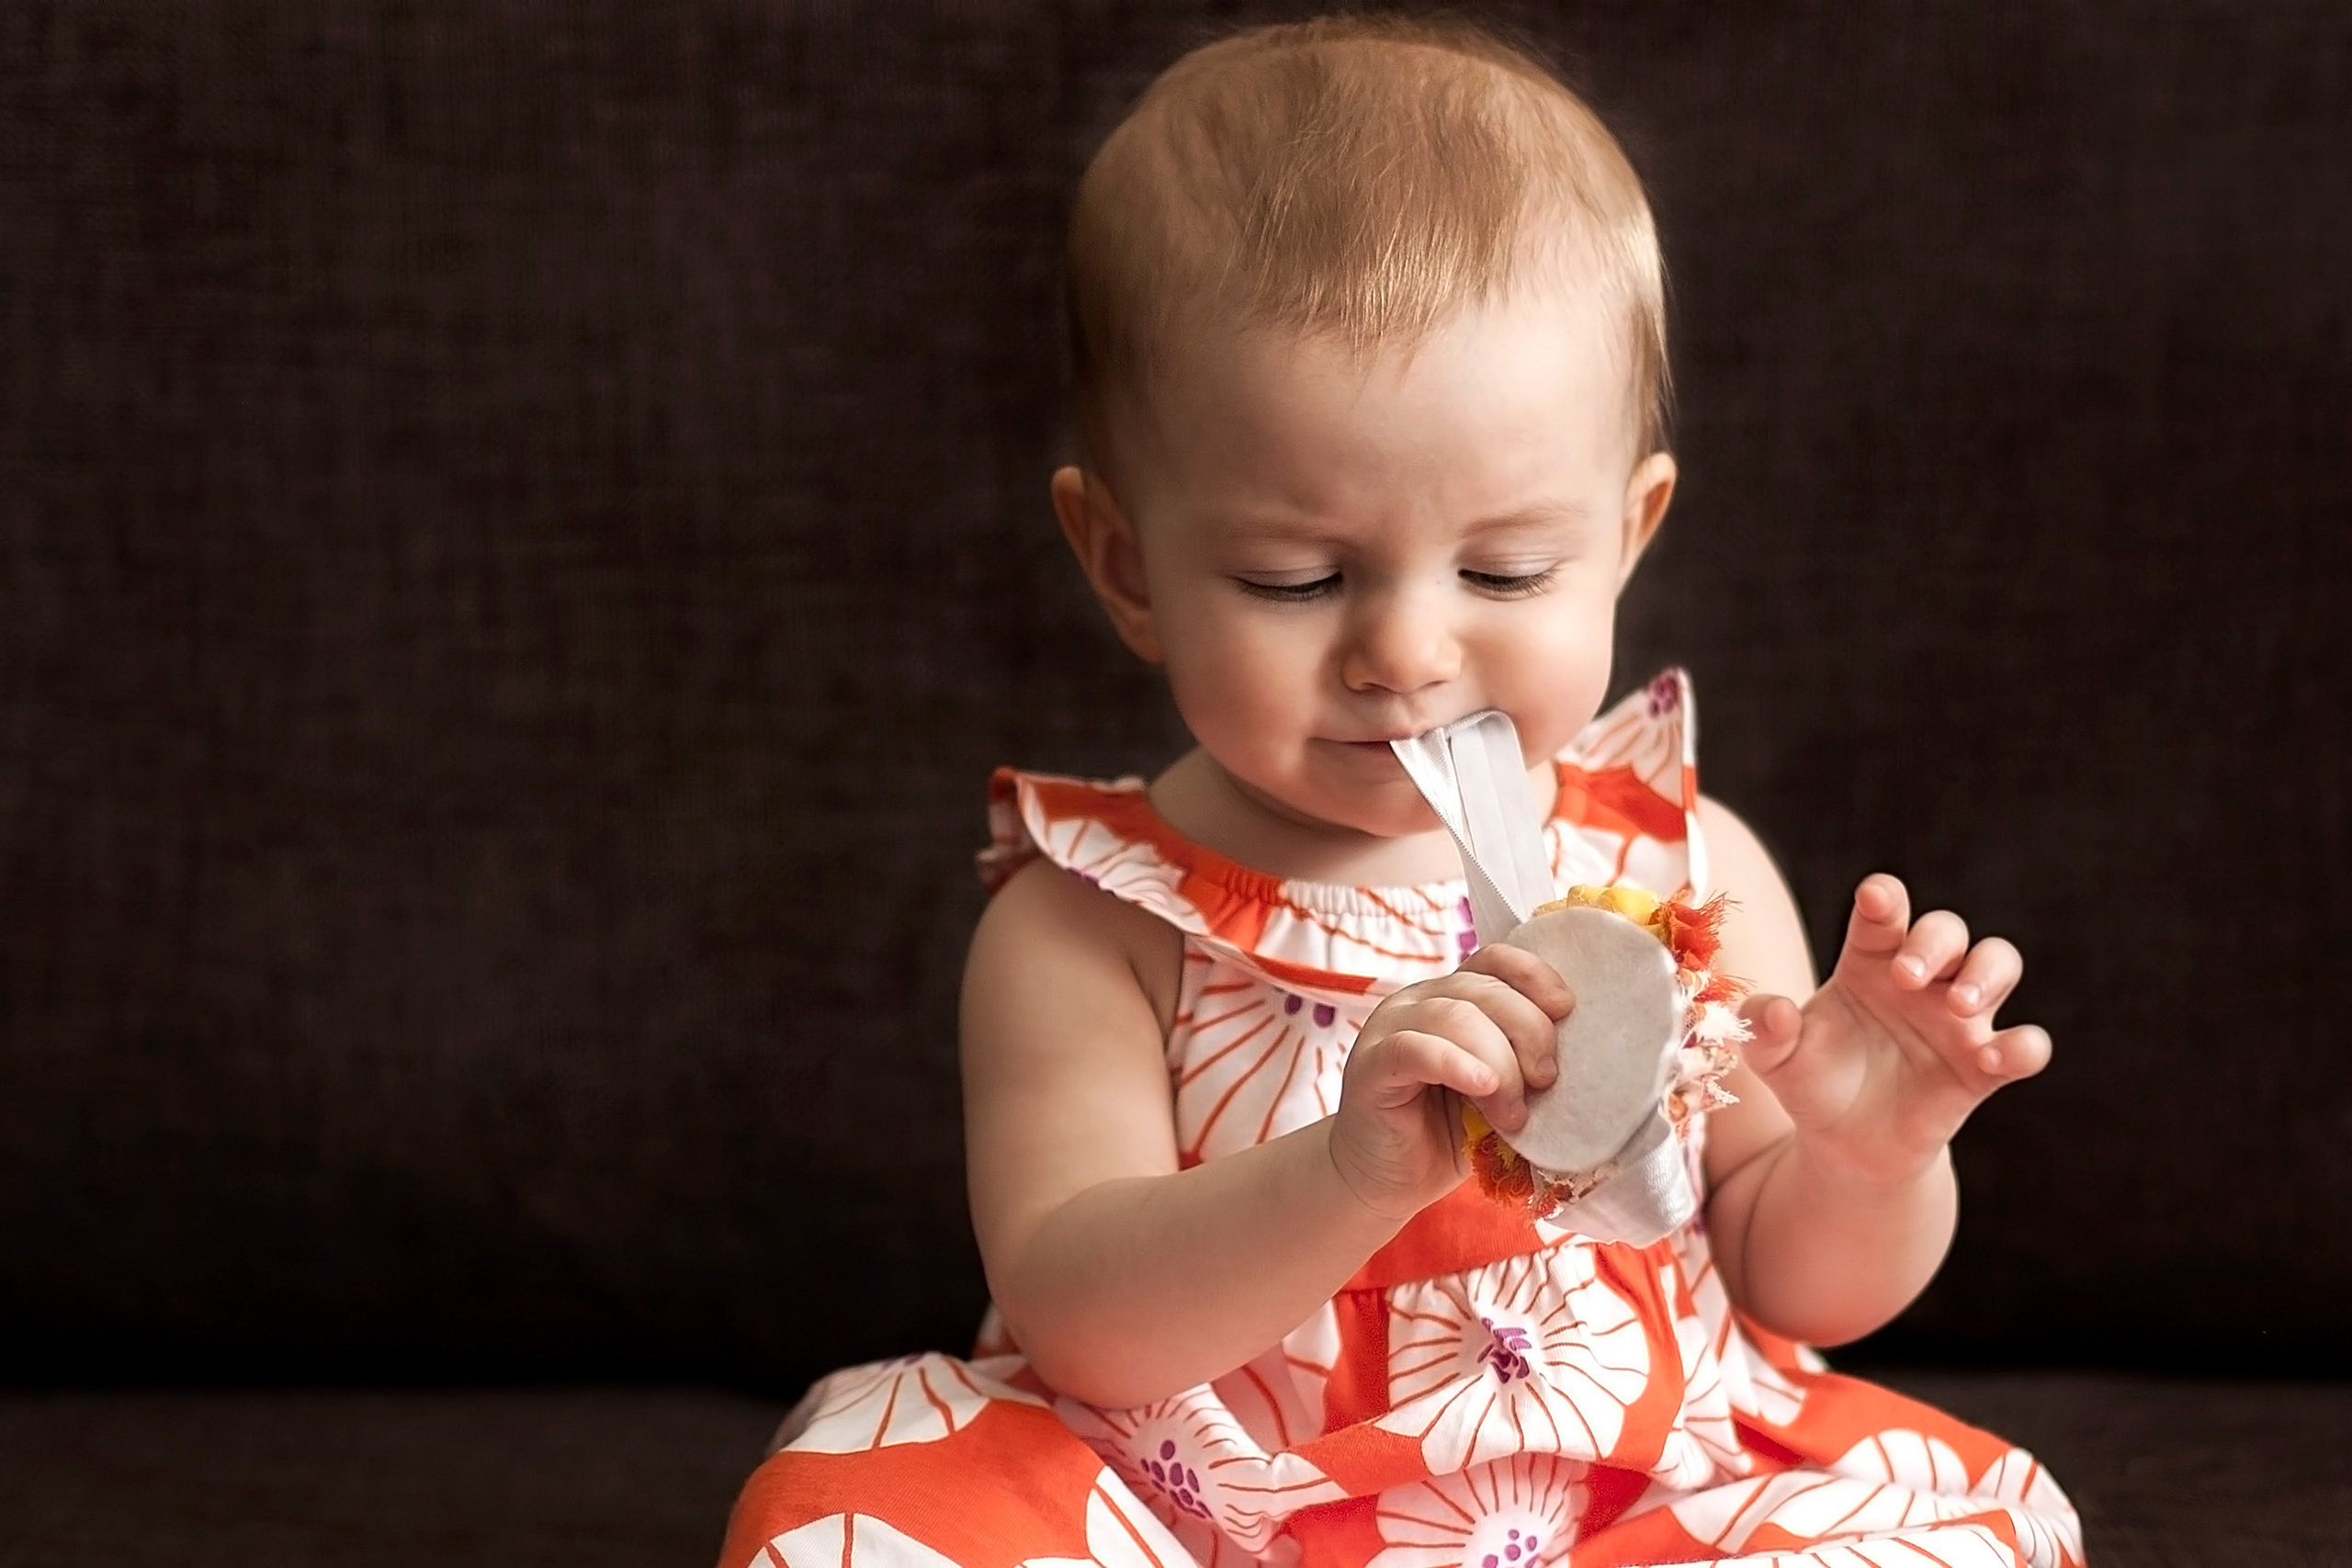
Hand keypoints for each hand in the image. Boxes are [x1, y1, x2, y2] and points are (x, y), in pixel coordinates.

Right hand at [1327, 945, 1571, 1220]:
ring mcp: (1389, 1027)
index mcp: (1451, 997)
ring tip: (1513, 1114)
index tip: (1567, 1010)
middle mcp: (1418, 1001)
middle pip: (1484, 989)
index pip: (1496, 961)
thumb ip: (1523, 1066)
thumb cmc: (1446, 1137)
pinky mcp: (1370, 1063)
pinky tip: (1481, 1087)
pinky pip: (1415, 1048)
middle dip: (1529, 1031)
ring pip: (1455, 1016)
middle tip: (1546, 1081)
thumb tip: (1581, 1058)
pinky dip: (1456, 1063)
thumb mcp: (1498, 1095)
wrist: (1386, 1182)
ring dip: (1500, 1064)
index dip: (1535, 976)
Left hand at [1738, 873, 2050, 1188]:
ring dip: (1987, 974)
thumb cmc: (1813, 1083)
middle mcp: (1921, 981)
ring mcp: (1957, 1021)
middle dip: (1935, 941)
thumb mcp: (1774, 1059)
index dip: (1885, 899)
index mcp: (1868, 962)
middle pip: (1949, 930)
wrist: (1845, 1146)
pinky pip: (2027, 1045)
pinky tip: (1993, 1058)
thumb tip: (1774, 1010)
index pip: (1884, 914)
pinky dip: (2022, 1046)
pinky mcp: (1983, 1068)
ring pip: (2000, 965)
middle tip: (1906, 976)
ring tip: (1958, 1003)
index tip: (1875, 899)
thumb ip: (1765, 1030)